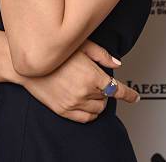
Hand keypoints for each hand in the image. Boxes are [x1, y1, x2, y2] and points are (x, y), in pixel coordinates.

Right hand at [18, 39, 139, 122]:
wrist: (30, 65)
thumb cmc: (55, 52)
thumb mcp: (81, 45)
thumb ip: (102, 55)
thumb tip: (117, 64)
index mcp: (91, 75)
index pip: (117, 89)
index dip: (129, 94)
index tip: (135, 97)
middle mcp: (84, 92)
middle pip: (106, 98)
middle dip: (105, 90)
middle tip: (97, 80)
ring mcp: (73, 103)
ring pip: (98, 110)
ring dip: (98, 101)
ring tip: (90, 90)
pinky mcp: (63, 111)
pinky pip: (85, 118)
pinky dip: (90, 113)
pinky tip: (86, 103)